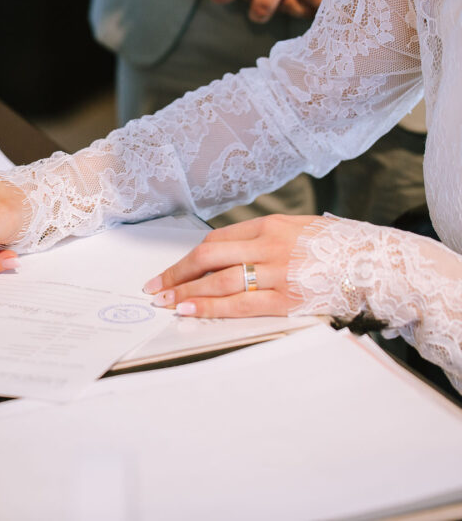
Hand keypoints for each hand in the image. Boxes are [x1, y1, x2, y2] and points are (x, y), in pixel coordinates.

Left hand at [142, 214, 322, 316]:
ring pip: (219, 280)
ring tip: (164, 299)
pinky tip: (189, 308)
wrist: (379, 264)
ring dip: (186, 290)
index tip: (172, 269)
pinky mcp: (287, 299)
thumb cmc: (337, 248)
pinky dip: (210, 305)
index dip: (190, 257)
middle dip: (177, 272)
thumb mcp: (299, 230)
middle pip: (209, 256)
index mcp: (270, 225)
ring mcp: (277, 273)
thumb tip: (227, 254)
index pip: (216, 240)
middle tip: (155, 285)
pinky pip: (240, 303)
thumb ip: (264, 239)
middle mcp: (269, 245)